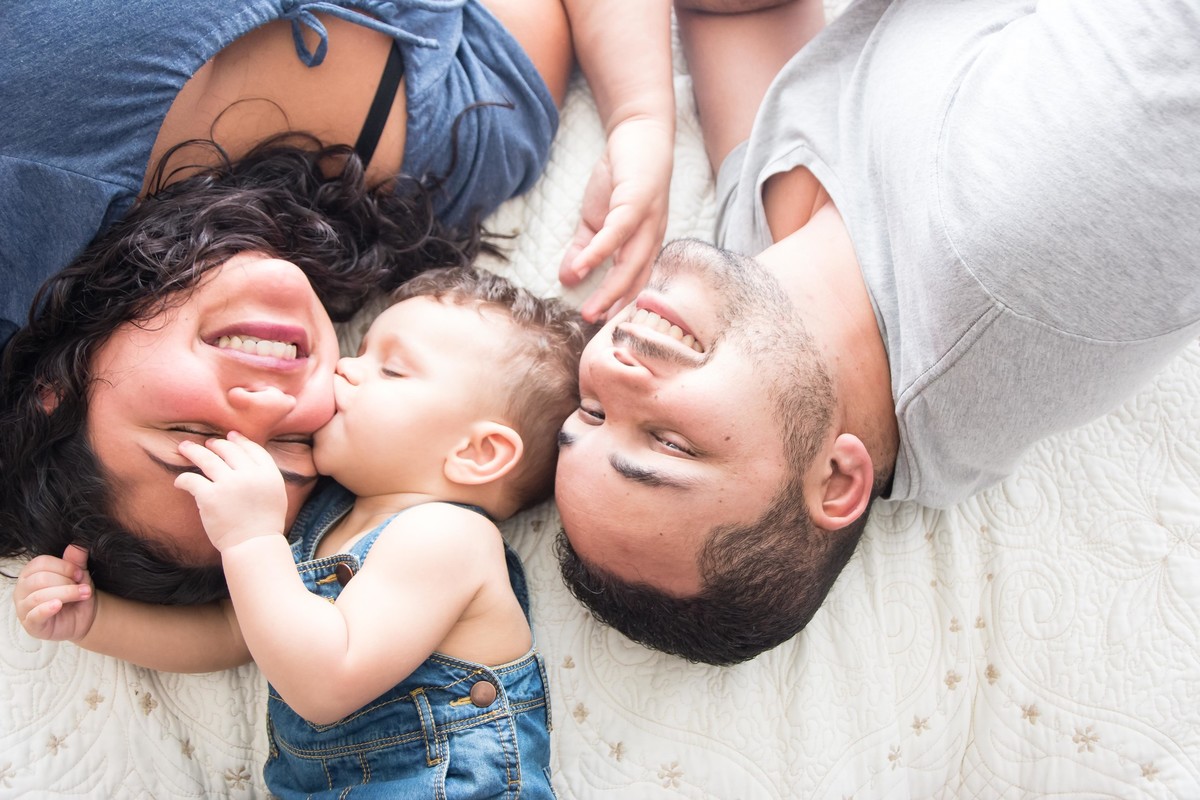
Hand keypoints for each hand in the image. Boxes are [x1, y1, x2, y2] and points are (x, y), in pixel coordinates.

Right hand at [13, 545, 96, 641]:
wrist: (83, 617)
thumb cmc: (75, 593)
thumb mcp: (78, 574)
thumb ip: (76, 560)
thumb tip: (77, 545)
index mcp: (30, 573)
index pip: (41, 563)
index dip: (63, 566)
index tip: (80, 573)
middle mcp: (23, 588)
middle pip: (40, 579)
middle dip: (66, 582)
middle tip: (84, 587)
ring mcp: (24, 607)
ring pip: (39, 596)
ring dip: (66, 593)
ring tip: (84, 594)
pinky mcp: (31, 624)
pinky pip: (34, 615)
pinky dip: (46, 608)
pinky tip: (58, 605)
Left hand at [175, 432, 287, 551]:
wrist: (254, 545)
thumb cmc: (265, 525)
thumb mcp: (276, 495)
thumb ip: (266, 477)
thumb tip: (249, 462)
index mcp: (268, 474)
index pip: (252, 449)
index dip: (239, 441)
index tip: (230, 436)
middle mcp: (249, 475)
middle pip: (229, 450)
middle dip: (215, 444)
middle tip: (207, 443)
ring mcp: (228, 484)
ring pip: (206, 458)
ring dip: (193, 450)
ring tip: (184, 447)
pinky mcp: (209, 496)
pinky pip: (191, 479)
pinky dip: (183, 479)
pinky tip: (179, 482)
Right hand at [559, 116, 673, 321]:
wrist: (638, 132)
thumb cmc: (622, 176)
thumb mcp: (597, 219)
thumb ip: (584, 249)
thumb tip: (567, 278)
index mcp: (646, 243)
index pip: (636, 283)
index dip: (619, 306)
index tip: (601, 328)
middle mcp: (654, 237)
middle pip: (636, 280)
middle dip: (615, 306)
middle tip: (592, 326)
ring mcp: (649, 220)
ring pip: (631, 263)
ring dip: (610, 290)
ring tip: (589, 310)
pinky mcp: (637, 201)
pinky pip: (617, 234)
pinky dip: (599, 253)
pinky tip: (582, 268)